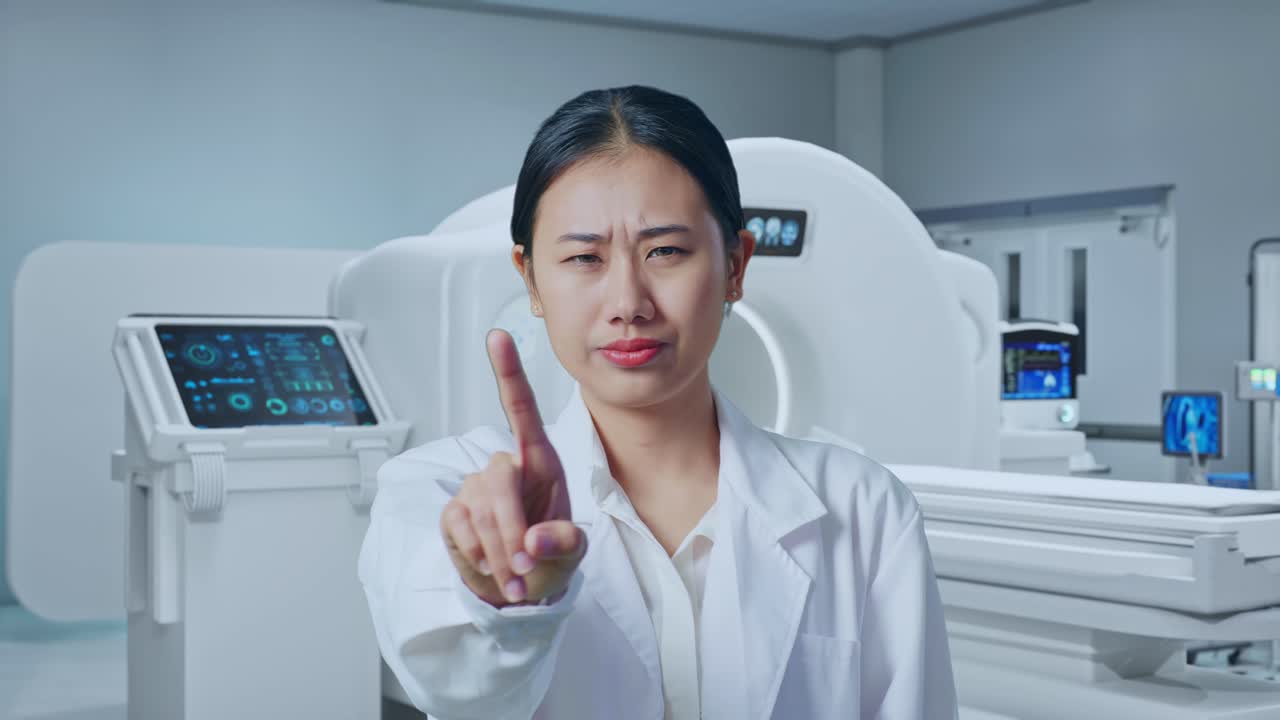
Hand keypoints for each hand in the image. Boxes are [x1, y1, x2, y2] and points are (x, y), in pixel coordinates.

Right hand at [440, 330, 586, 605]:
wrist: (521, 590)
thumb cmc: (551, 557)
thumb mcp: (573, 553)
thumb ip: (563, 543)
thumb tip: (534, 539)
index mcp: (540, 461)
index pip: (521, 409)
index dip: (509, 373)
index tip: (497, 336)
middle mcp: (506, 466)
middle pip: (498, 480)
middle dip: (509, 528)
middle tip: (523, 567)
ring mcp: (475, 487)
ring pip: (478, 509)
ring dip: (498, 551)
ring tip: (516, 577)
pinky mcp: (454, 513)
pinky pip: (459, 528)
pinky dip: (478, 555)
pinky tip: (492, 568)